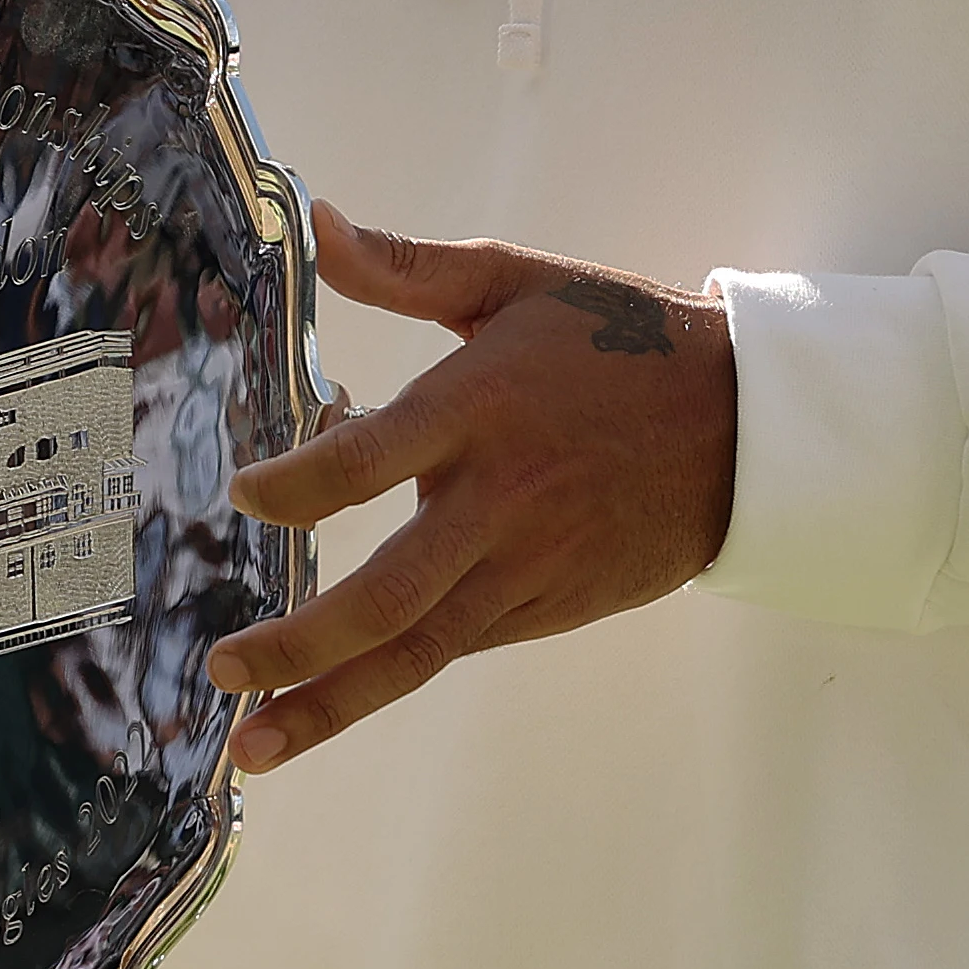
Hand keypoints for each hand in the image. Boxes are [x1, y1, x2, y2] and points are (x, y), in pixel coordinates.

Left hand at [206, 202, 735, 773]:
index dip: (301, 486)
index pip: (371, 462)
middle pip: (389, 595)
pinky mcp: (547, 609)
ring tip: (252, 745)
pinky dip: (391, 676)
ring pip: (419, 651)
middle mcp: (498, 503)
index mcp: (480, 411)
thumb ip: (409, 267)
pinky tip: (325, 701)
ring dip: (332, 704)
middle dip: (301, 646)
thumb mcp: (516, 281)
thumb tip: (319, 223)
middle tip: (223, 668)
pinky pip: (457, 648)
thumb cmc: (618, 340)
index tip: (245, 495)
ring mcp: (525, 570)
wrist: (745, 427)